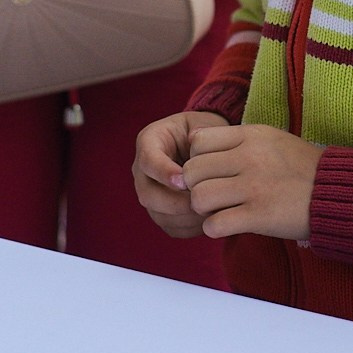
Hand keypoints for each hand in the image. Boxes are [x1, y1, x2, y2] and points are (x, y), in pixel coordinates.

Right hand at [133, 110, 229, 238]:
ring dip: (184, 218)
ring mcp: (151, 194)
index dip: (164, 173)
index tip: (185, 180)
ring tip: (209, 212)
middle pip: (147, 194)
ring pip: (158, 215)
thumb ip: (201, 136)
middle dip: (174, 202)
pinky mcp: (162, 213)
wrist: (207, 147)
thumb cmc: (205, 131)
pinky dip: (189, 228)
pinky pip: (170, 227)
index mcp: (149, 142)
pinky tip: (209, 220)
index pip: (148, 160)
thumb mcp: (203, 124)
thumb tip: (196, 147)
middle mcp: (143, 171)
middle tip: (200, 202)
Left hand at [178, 122, 323, 240]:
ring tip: (219, 210)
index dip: (197, 158)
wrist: (337, 193)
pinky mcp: (259, 216)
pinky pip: (214, 224)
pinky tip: (227, 225)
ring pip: (199, 197)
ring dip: (203, 209)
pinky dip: (215, 228)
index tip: (210, 171)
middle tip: (211, 194)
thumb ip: (237, 141)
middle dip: (195, 186)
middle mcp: (249, 158)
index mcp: (252, 136)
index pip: (198, 141)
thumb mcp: (271, 140)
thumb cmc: (302, 168)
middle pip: (192, 171)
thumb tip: (195, 144)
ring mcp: (254, 187)